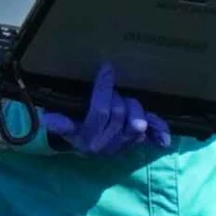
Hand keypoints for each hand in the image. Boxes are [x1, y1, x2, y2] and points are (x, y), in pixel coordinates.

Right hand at [41, 63, 172, 155]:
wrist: (84, 148)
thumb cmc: (73, 130)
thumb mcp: (62, 126)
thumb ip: (58, 122)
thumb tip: (49, 119)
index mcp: (87, 137)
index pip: (100, 111)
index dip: (104, 87)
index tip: (107, 67)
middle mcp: (106, 144)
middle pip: (121, 114)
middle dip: (118, 96)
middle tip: (113, 90)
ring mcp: (122, 146)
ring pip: (137, 124)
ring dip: (134, 107)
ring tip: (125, 101)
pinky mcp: (135, 146)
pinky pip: (150, 136)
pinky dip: (158, 131)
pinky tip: (165, 135)